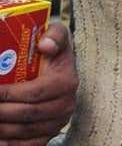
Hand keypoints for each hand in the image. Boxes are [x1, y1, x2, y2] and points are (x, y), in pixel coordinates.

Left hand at [0, 19, 75, 143]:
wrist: (63, 73)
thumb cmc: (55, 54)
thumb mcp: (57, 37)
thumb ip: (55, 35)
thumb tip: (45, 45)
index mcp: (67, 82)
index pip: (35, 92)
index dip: (11, 94)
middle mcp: (66, 104)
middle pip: (28, 113)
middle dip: (2, 111)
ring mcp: (58, 122)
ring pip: (25, 130)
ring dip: (3, 127)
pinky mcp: (50, 134)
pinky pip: (31, 144)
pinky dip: (12, 144)